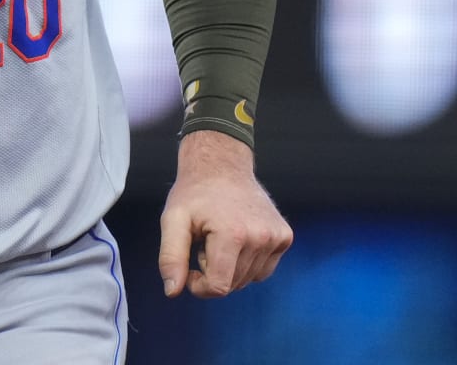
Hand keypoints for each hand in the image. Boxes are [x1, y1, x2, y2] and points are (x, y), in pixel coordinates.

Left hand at [158, 130, 292, 298]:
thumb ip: (170, 257)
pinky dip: (248, 262)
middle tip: (205, 242)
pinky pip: (264, 270)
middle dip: (213, 272)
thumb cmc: (195, 193)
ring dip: (230, 267)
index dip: (199, 285)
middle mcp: (261, 237)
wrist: (223, 164)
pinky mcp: (285, 236)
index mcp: (233, 235)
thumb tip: (172, 291)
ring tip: (220, 237)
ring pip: (249, 279)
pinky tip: (238, 238)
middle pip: (233, 285)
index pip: (218, 287)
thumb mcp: (173, 220)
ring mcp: (277, 237)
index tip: (190, 266)